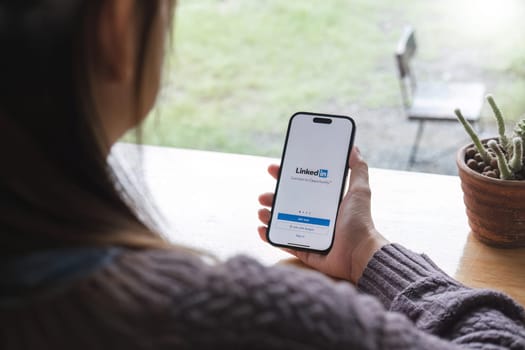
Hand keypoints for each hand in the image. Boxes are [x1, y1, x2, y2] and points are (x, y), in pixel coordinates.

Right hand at [257, 147, 387, 283]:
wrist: (359, 254)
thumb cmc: (360, 223)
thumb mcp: (359, 191)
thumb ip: (357, 169)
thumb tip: (354, 147)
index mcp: (325, 202)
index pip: (302, 185)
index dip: (286, 176)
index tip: (274, 169)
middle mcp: (315, 216)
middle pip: (288, 203)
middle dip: (273, 197)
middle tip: (263, 195)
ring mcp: (308, 233)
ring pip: (282, 222)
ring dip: (268, 215)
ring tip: (262, 211)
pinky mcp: (305, 251)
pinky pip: (283, 242)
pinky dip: (270, 236)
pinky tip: (262, 229)